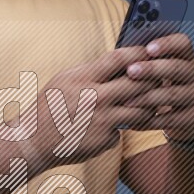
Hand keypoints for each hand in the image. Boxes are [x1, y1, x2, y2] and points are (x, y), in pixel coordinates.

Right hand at [19, 45, 165, 166]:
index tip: (150, 52)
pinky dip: (120, 129)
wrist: (33, 142)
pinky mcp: (105, 140)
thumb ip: (91, 71)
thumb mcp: (64, 80)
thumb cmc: (48, 108)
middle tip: (160, 78)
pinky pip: (123, 131)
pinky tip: (109, 128)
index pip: (120, 58)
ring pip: (141, 110)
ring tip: (146, 102)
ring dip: (147, 106)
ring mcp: (102, 121)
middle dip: (153, 79)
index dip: (139, 53)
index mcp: (83, 79)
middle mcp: (95, 99)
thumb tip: (119, 61)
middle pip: (138, 83)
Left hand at [116, 33, 193, 142]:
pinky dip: (149, 121)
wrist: (185, 117)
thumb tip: (121, 56)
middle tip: (130, 71)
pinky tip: (133, 121)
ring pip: (171, 95)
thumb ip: (147, 63)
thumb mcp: (161, 72)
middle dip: (151, 69)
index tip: (147, 49)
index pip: (183, 43)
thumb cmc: (164, 87)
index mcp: (188, 57)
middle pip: (175, 68)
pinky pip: (170, 119)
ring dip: (146, 98)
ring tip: (125, 101)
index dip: (166, 44)